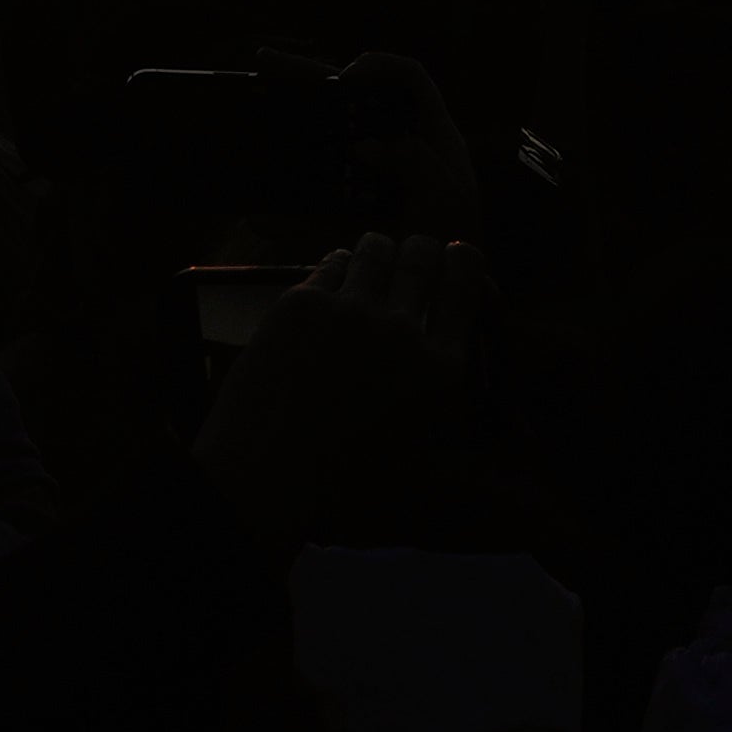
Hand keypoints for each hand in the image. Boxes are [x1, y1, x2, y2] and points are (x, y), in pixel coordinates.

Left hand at [194, 228, 476, 535]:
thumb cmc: (344, 484)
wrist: (264, 481)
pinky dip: (338, 269)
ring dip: (380, 254)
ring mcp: (348, 311)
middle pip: (423, 252)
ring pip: (376, 247)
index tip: (457, 260)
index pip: (467, 281)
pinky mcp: (300, 303)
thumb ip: (443, 407)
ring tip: (372, 270)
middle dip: (423, 253)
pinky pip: (331, 263)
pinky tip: (333, 288)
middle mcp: (400, 329)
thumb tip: (452, 370)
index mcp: (440, 369)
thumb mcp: (416, 453)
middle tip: (413, 265)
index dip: (465, 263)